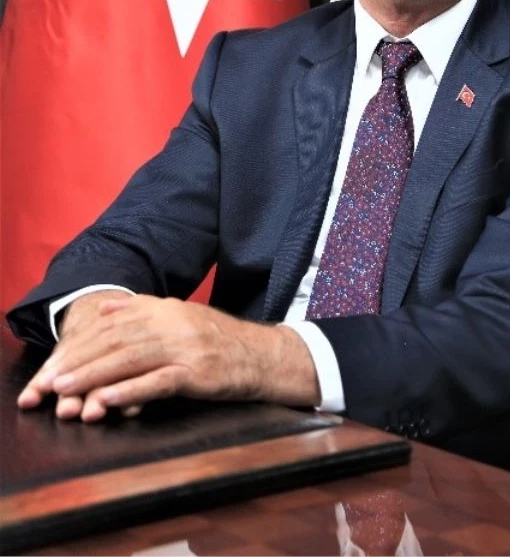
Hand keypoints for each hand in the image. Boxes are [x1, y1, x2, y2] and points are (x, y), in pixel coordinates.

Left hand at [17, 296, 319, 421]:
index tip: (54, 363)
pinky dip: (128, 391)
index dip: (81, 343)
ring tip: (66, 392)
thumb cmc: (219, 342)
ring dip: (94, 376)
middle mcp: (173, 322)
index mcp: (166, 308)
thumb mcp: (182, 317)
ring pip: (131, 359)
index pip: (113, 323)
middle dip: (79, 361)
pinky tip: (106, 401)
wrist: (264, 356)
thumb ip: (145, 310)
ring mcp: (186, 346)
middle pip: (116, 340)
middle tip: (49, 382)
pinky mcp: (198, 371)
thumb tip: (107, 306)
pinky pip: (157, 381)